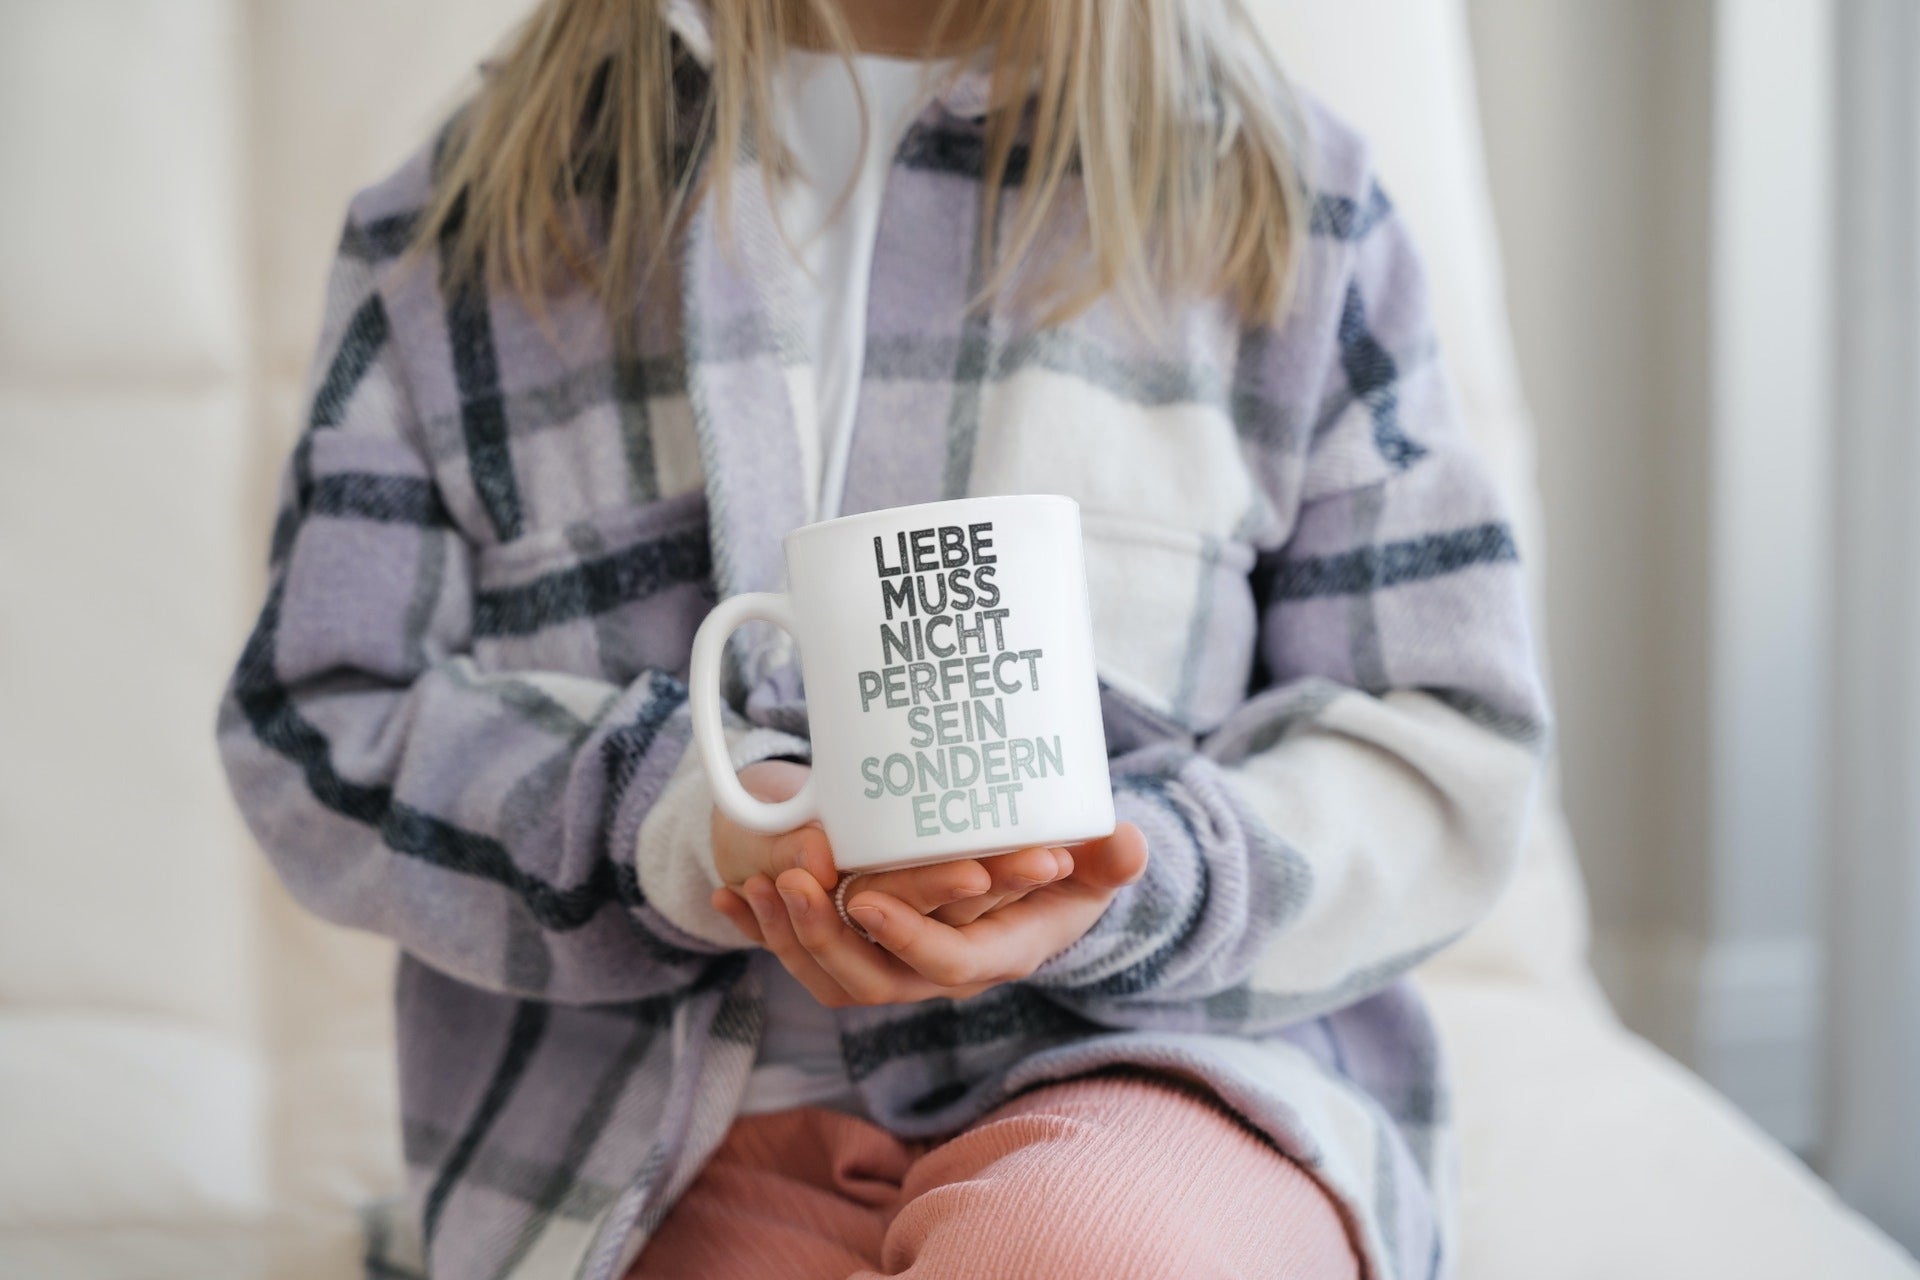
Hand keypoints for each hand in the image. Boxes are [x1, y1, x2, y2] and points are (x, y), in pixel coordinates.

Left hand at [713, 822, 1148, 1006]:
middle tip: (793, 883)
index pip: (945, 965)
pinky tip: (728, 897)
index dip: (907, 936)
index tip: (869, 898)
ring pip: (829, 973)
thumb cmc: (1063, 875)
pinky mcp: (859, 950)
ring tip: (757, 885)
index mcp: (992, 956)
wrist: (1029, 892)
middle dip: (826, 936)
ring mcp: (893, 966)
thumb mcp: (1089, 866)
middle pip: (871, 979)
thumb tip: (1128, 842)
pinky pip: (802, 955)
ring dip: (786, 934)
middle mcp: (935, 974)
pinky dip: (761, 930)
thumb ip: (1106, 860)